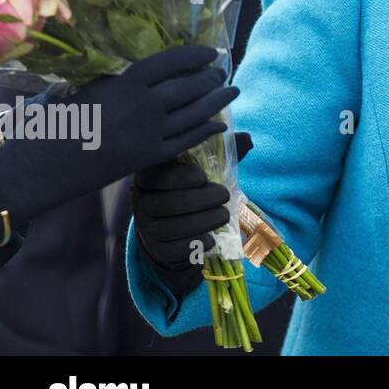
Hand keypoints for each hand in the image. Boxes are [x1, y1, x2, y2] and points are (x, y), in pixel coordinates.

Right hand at [0, 45, 236, 226]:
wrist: (49, 164)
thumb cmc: (66, 121)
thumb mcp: (95, 89)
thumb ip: (126, 81)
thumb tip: (156, 72)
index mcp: (126, 84)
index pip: (170, 62)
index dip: (194, 55)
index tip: (210, 51)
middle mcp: (144, 107)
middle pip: (188, 87)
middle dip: (210, 79)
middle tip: (222, 72)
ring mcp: (150, 134)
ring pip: (195, 114)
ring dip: (217, 102)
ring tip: (232, 90)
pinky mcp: (150, 158)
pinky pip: (187, 142)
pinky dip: (206, 131)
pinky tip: (220, 125)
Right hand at [132, 131, 251, 298]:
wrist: (179, 225)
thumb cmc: (195, 188)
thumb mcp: (206, 168)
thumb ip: (222, 153)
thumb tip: (246, 138)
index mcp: (151, 176)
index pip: (157, 176)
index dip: (180, 177)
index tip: (204, 176)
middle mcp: (142, 201)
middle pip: (164, 204)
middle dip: (199, 200)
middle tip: (224, 196)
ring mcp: (146, 227)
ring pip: (167, 228)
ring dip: (201, 222)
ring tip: (224, 215)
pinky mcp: (156, 249)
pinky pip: (170, 250)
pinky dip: (193, 244)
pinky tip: (212, 238)